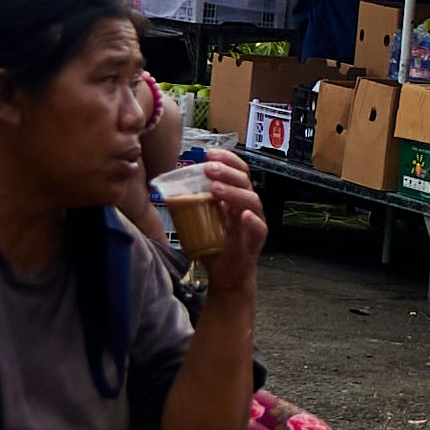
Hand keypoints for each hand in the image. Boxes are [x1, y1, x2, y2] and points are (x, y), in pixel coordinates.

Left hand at [178, 151, 266, 280]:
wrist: (226, 275)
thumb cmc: (214, 247)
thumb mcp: (198, 222)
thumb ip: (189, 206)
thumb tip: (169, 191)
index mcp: (235, 197)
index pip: (237, 171)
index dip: (226, 159)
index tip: (209, 154)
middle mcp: (246, 206)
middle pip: (244, 181)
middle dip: (227, 171)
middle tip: (209, 168)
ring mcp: (254, 222)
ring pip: (252, 201)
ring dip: (234, 192)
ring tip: (215, 189)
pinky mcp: (257, 240)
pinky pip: (259, 228)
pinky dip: (252, 221)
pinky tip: (244, 216)